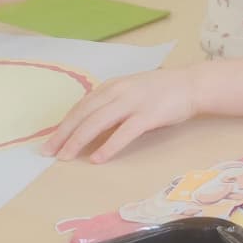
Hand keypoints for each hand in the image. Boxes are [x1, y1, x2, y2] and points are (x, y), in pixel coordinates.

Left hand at [44, 68, 199, 163]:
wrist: (193, 84)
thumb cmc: (163, 90)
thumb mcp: (132, 90)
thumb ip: (113, 103)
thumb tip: (91, 124)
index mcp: (112, 86)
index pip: (81, 106)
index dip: (64, 124)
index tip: (51, 140)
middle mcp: (118, 91)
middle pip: (84, 114)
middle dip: (64, 133)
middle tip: (49, 152)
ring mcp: (133, 102)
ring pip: (98, 122)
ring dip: (79, 140)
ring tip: (67, 156)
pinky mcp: (149, 115)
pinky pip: (124, 132)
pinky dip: (109, 145)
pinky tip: (97, 158)